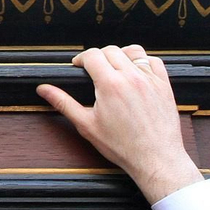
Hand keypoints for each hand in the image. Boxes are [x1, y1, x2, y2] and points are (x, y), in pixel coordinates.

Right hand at [37, 44, 200, 203]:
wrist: (155, 158)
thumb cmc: (123, 147)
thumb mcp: (87, 125)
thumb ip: (64, 103)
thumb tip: (45, 90)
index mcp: (110, 84)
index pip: (92, 55)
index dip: (81, 58)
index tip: (79, 65)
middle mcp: (131, 77)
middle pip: (111, 50)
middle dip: (98, 56)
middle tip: (93, 69)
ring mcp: (150, 79)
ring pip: (133, 51)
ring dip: (120, 54)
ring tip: (114, 67)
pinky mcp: (164, 85)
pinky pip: (153, 61)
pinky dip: (143, 61)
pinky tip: (137, 72)